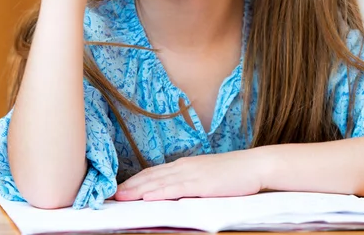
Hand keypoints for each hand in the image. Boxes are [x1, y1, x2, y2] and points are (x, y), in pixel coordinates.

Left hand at [115, 149, 267, 200]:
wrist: (254, 165)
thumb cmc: (233, 173)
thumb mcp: (207, 175)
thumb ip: (189, 181)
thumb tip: (173, 190)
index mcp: (185, 165)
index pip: (154, 172)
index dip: (135, 181)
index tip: (119, 189)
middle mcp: (184, 167)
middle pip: (151, 176)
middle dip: (129, 186)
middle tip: (109, 195)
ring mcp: (192, 174)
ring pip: (159, 182)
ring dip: (137, 190)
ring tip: (120, 197)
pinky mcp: (201, 184)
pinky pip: (176, 189)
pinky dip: (159, 192)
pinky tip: (147, 197)